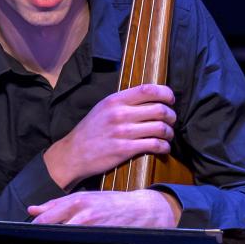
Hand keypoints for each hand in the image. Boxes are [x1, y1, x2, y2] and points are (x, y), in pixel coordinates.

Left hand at [28, 189, 181, 227]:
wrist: (143, 209)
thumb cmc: (112, 203)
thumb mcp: (84, 198)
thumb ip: (57, 204)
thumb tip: (32, 209)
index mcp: (76, 200)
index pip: (46, 217)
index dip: (34, 228)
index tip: (25, 236)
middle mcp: (83, 212)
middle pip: (53, 228)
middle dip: (42, 238)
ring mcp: (94, 226)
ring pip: (66, 238)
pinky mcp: (104, 237)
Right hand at [43, 84, 176, 188]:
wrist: (73, 154)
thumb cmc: (90, 131)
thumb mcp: (103, 108)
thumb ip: (123, 102)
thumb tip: (149, 98)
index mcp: (115, 100)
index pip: (148, 89)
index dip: (166, 93)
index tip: (170, 100)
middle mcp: (120, 114)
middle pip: (159, 109)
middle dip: (171, 116)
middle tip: (171, 121)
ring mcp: (123, 132)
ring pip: (160, 128)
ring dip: (169, 132)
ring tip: (168, 135)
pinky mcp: (125, 150)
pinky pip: (154, 145)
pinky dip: (164, 146)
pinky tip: (163, 148)